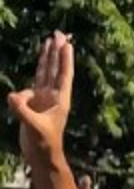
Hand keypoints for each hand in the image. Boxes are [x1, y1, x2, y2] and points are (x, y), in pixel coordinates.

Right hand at [8, 31, 73, 163]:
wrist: (40, 154)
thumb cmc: (44, 143)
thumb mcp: (33, 127)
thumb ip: (22, 110)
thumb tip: (12, 96)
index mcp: (60, 101)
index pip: (63, 76)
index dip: (64, 60)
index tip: (67, 44)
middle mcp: (52, 97)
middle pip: (54, 68)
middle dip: (56, 51)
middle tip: (59, 34)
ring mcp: (42, 99)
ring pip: (42, 73)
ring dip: (44, 57)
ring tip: (48, 40)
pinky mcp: (31, 104)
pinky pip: (23, 92)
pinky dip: (18, 96)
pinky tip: (16, 106)